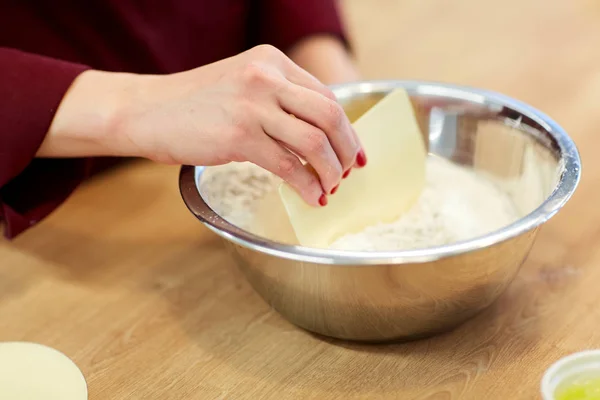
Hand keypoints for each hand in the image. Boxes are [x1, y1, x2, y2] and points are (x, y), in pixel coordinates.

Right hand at [44, 45, 363, 205]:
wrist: (146, 111)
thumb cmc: (195, 104)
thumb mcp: (242, 85)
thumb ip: (279, 100)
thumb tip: (318, 137)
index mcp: (272, 61)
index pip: (327, 96)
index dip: (347, 129)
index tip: (354, 152)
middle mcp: (267, 77)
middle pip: (330, 115)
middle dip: (347, 150)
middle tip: (348, 173)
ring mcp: (253, 105)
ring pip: (315, 142)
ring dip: (331, 171)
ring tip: (331, 188)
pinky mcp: (238, 136)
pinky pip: (288, 166)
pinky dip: (307, 186)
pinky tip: (311, 198)